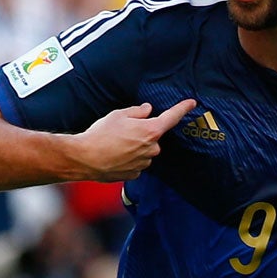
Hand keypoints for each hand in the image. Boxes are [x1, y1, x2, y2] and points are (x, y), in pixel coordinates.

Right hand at [68, 99, 195, 181]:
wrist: (85, 158)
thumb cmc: (100, 135)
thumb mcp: (118, 115)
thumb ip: (137, 111)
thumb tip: (147, 110)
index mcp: (150, 131)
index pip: (172, 117)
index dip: (183, 108)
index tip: (192, 103)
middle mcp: (151, 149)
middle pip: (153, 137)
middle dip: (142, 132)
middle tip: (122, 130)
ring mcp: (144, 163)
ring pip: (144, 151)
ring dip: (134, 147)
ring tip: (114, 144)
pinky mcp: (134, 174)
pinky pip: (136, 163)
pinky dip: (128, 159)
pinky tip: (114, 156)